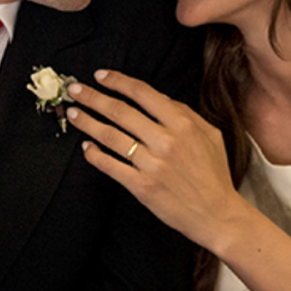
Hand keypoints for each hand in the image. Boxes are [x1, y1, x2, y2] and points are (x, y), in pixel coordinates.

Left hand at [66, 70, 241, 252]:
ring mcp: (151, 165)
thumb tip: (158, 98)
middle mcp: (165, 141)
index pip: (143, 94)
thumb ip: (185, 113)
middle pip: (120, 112)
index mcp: (182, 124)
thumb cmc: (214, 174)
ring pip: (110, 137)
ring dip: (87, 123)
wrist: (217, 214)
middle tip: (75, 90)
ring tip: (73, 114)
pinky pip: (111, 166)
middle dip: (93, 97)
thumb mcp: (210, 135)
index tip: (100, 76)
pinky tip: (87, 147)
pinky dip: (95, 155)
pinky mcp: (142, 187)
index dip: (118, 82)